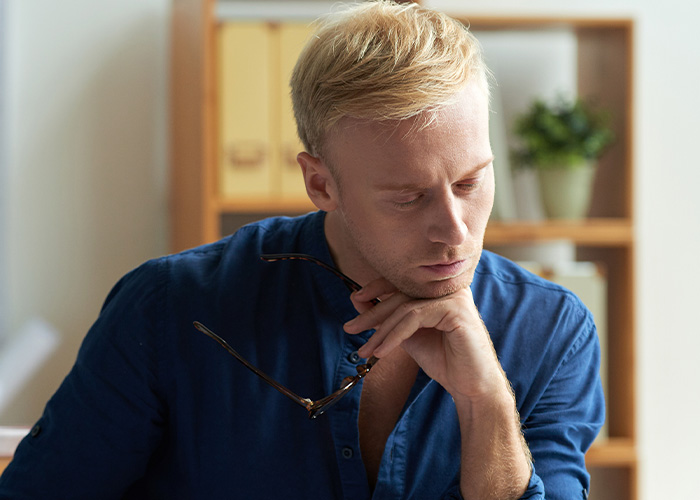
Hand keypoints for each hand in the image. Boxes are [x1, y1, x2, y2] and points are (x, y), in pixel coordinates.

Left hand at [344, 277, 507, 400]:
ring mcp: (454, 295)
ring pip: (405, 307)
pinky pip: (414, 318)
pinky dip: (394, 336)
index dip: (375, 287)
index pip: (402, 280)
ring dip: (380, 330)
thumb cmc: (444, 360)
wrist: (471, 386)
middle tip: (350, 328)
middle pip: (400, 293)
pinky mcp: (456, 309)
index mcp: (439, 288)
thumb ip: (388, 317)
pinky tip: (381, 352)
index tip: (355, 300)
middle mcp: (448, 286)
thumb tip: (357, 299)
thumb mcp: (408, 335)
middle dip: (371, 313)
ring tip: (365, 350)